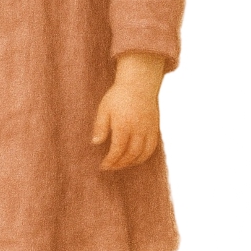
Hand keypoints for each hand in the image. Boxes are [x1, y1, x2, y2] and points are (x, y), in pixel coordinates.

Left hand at [92, 53, 164, 169]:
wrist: (139, 83)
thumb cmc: (119, 95)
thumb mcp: (104, 108)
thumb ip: (100, 127)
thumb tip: (95, 143)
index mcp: (124, 125)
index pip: (118, 150)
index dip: (110, 161)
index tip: (103, 166)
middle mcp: (138, 130)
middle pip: (131, 155)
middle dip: (120, 164)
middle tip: (111, 167)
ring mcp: (148, 129)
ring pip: (143, 154)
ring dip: (132, 163)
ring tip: (122, 164)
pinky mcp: (155, 128)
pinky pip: (152, 148)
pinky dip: (144, 157)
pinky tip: (135, 158)